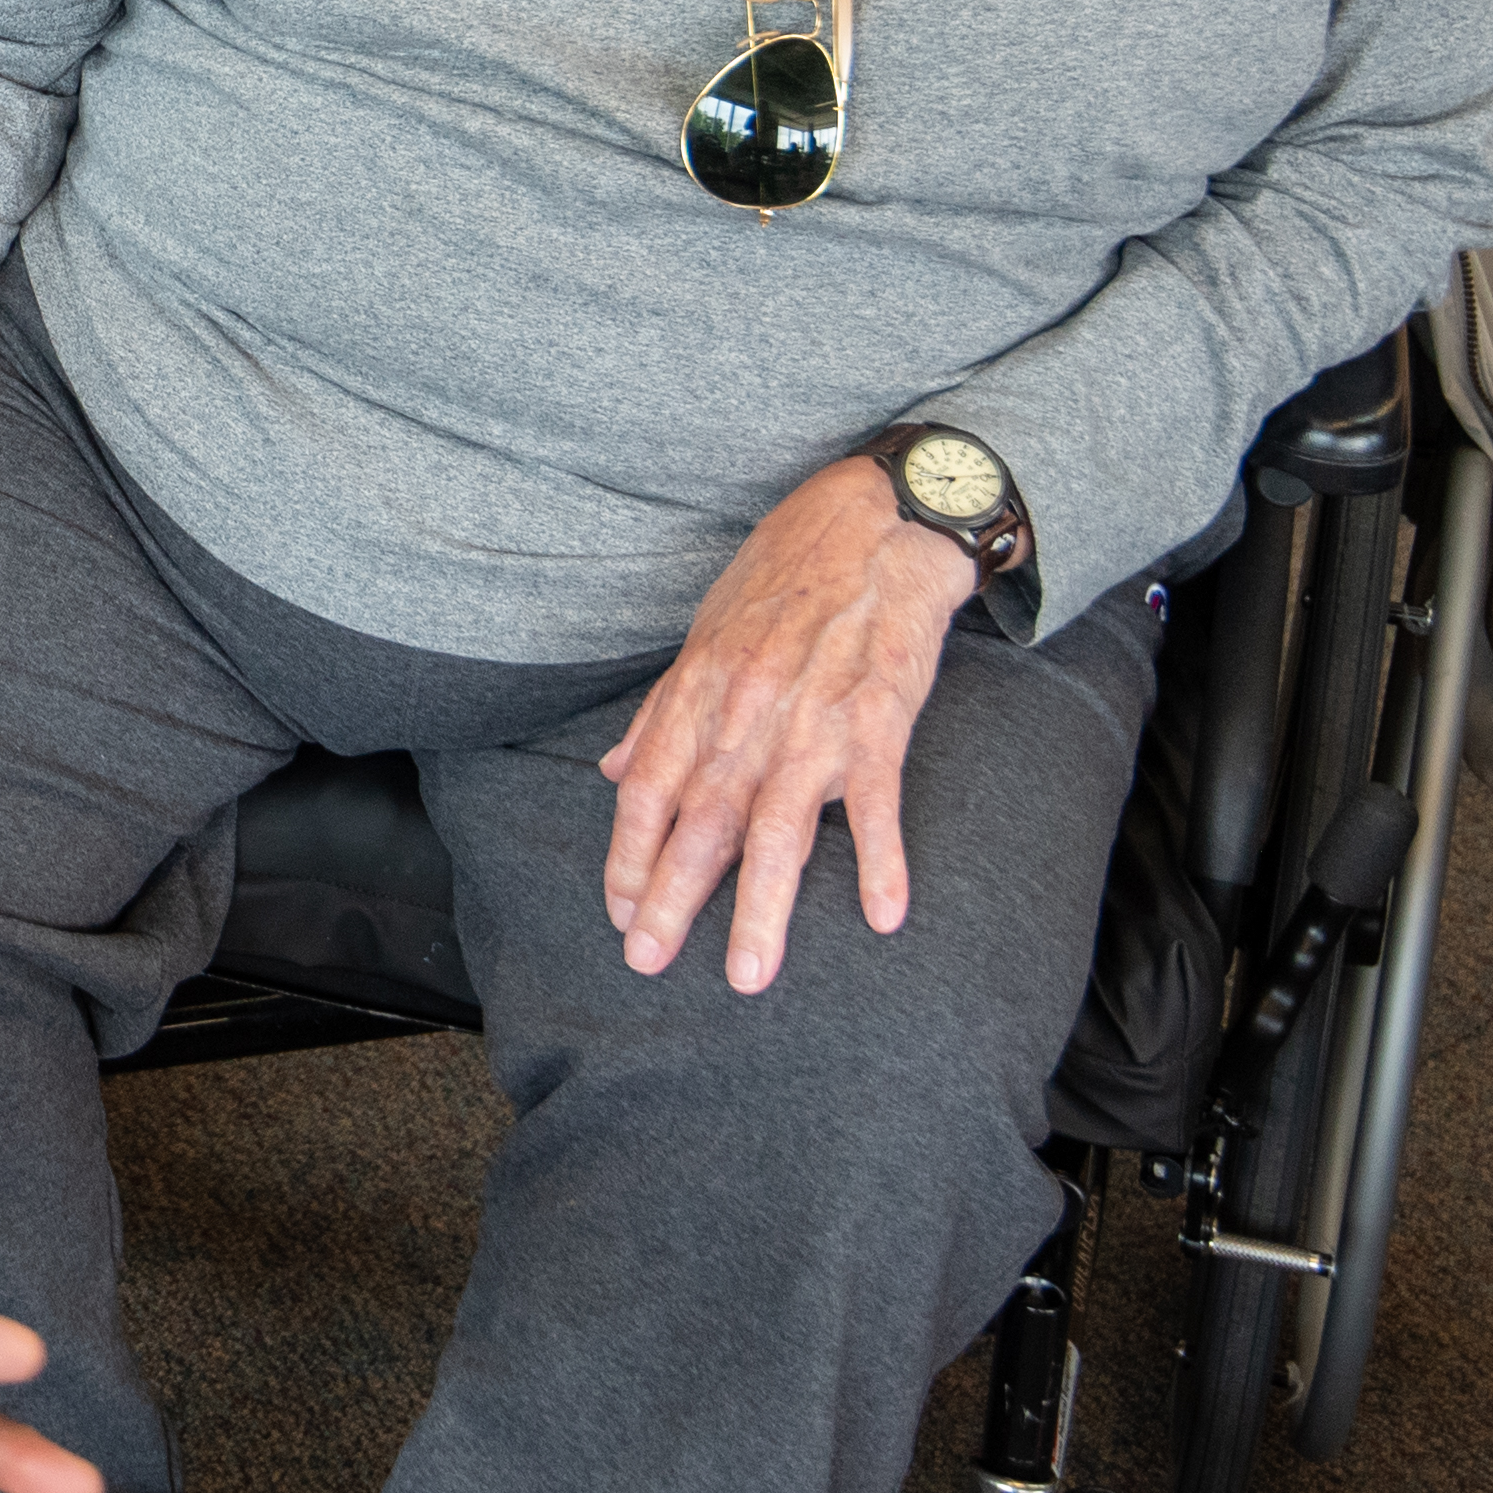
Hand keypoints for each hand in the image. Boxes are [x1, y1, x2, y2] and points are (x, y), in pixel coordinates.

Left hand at [599, 458, 974, 992]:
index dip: (629, 854)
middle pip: (701, 819)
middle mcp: (748, 711)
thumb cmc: (788, 575)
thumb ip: (663, 710)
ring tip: (749, 973)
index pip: (648, 785)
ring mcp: (815, 719)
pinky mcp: (881, 719)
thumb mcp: (708, 631)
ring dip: (763, 905)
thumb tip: (611, 769)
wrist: (876, 519)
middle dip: (672, 897)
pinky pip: (877, 800)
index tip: (620, 912)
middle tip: (649, 961)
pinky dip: (879, 858)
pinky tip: (879, 914)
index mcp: (702, 690)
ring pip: (779, 826)